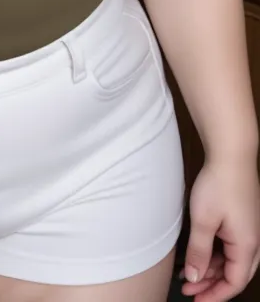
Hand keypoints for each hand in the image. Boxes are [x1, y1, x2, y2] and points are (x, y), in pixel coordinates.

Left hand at [181, 159, 259, 299]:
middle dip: (211, 285)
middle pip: (234, 274)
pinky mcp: (242, 220)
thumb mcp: (203, 221)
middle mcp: (253, 242)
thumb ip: (198, 252)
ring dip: (211, 268)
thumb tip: (196, 277)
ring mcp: (248, 230)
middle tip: (189, 288)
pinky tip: (198, 252)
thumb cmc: (219, 184)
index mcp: (247, 246)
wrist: (231, 154)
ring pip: (231, 260)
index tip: (196, 300)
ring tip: (188, 272)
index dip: (215, 295)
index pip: (234, 283)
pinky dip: (215, 253)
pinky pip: (230, 246)